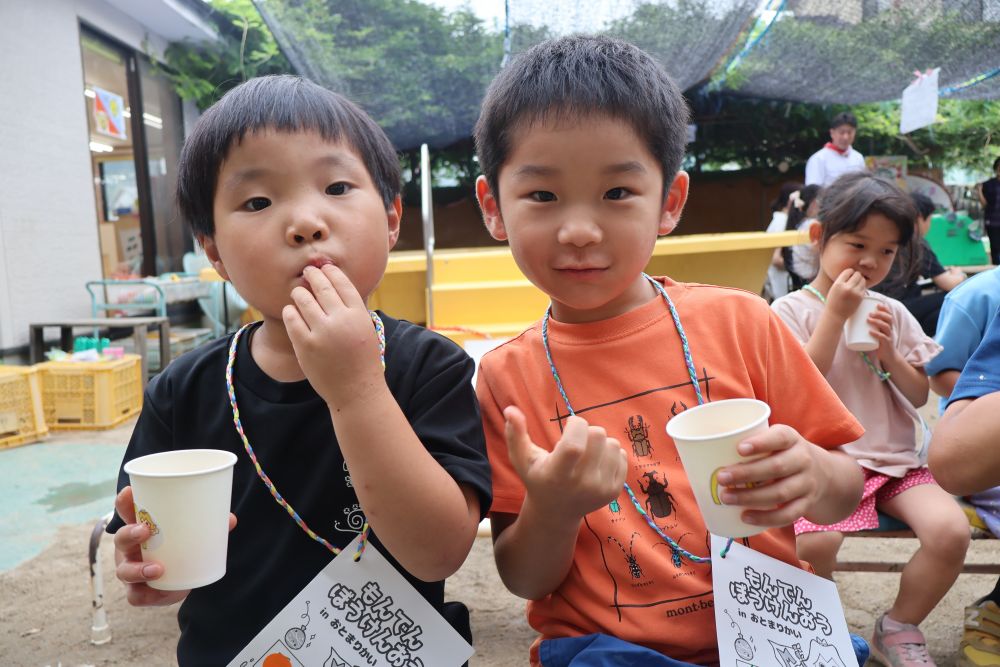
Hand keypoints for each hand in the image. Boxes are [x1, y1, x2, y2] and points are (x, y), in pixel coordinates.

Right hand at [113, 486, 236, 606]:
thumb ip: (208, 526)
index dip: (125, 502)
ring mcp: (131, 570)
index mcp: (141, 528)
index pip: (127, 511)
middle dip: (130, 533)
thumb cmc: (178, 546)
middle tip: (145, 530)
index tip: (130, 491)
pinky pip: (136, 596)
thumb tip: (229, 520)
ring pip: (124, 571)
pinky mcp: (137, 591)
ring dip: (138, 569)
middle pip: (121, 538)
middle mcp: (131, 549)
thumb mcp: (189, 534)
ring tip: (157, 569)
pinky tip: (162, 593)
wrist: (176, 579)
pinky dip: (149, 595)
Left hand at [283, 264, 384, 407]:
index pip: (342, 283)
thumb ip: (351, 309)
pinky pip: (291, 318)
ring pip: (303, 299)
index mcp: (358, 315)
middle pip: (322, 286)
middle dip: (313, 275)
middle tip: (307, 271)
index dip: (331, 272)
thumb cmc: (362, 359)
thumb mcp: (365, 329)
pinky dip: (290, 311)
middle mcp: (341, 321)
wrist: (356, 391)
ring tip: (298, 293)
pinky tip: (291, 311)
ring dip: (299, 293)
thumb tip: (332, 283)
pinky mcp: (305, 345)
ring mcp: (322, 333)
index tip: (324, 267)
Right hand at [504, 406, 626, 522]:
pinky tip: (595, 462)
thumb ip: (515, 433)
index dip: (575, 425)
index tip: (569, 425)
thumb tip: (510, 409)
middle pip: (597, 435)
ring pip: (612, 443)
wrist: (556, 513)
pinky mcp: (614, 490)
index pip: (574, 444)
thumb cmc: (537, 478)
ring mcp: (601, 489)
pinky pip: (621, 454)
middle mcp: (582, 485)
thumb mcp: (521, 459)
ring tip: (585, 453)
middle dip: (586, 430)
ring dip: (598, 442)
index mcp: (557, 475)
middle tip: (576, 440)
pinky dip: (609, 453)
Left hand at [713, 425, 824, 527]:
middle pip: (776, 467)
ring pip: (779, 492)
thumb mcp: (775, 441)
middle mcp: (803, 459)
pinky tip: (745, 517)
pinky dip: (765, 518)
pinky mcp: (806, 504)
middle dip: (746, 473)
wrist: (825, 474)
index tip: (739, 448)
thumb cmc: (783, 454)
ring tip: (726, 498)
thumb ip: (749, 442)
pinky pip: (787, 514)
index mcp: (791, 439)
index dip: (761, 443)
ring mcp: (807, 484)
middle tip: (721, 477)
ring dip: (750, 497)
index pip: (780, 437)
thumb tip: (700, 451)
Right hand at [824, 269, 867, 321]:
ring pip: (862, 280)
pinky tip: (857, 290)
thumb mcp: (834, 288)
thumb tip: (853, 271)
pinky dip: (861, 287)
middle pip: (857, 274)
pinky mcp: (860, 297)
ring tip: (855, 285)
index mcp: (838, 284)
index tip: (849, 275)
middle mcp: (847, 287)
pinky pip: (864, 287)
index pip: (848, 271)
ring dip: (860, 280)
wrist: (835, 315)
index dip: (850, 272)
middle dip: (856, 275)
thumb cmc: (834, 301)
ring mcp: (854, 292)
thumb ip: (842, 280)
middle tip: (854, 280)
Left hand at [867, 304, 896, 363]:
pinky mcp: (886, 344)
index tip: (878, 304)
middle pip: (889, 319)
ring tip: (868, 319)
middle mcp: (890, 330)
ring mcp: (889, 336)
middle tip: (870, 313)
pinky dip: (877, 334)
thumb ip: (867, 327)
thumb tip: (850, 321)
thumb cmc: (878, 342)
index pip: (889, 315)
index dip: (885, 309)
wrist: (887, 356)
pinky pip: (883, 338)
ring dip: (877, 322)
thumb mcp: (875, 332)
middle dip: (880, 314)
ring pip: (886, 327)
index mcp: (887, 326)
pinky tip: (870, 332)